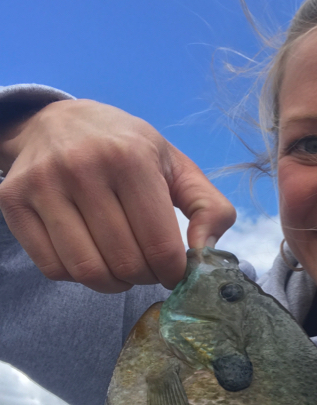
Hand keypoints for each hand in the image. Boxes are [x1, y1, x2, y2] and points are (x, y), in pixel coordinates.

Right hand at [0, 99, 235, 291]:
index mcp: (131, 157)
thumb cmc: (127, 150)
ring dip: (113, 284)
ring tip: (123, 268)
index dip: (173, 272)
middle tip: (148, 267)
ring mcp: (43, 184)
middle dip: (145, 277)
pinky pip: (53, 269)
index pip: (160, 246)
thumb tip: (205, 253)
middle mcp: (82, 166)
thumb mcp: (177, 167)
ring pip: (87, 271)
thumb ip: (209, 208)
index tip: (174, 271)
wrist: (58, 121)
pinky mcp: (14, 201)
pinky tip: (92, 257)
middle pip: (125, 263)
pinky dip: (79, 277)